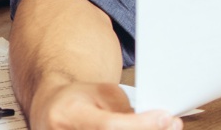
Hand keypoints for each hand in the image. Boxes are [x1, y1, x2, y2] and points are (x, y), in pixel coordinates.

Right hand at [25, 77, 180, 129]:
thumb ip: (126, 111)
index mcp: (69, 115)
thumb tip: (159, 124)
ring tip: (160, 129)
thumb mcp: (101, 94)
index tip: (164, 117)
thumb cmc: (78, 101)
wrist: (52, 112)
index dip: (140, 124)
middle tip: (168, 125)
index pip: (108, 127)